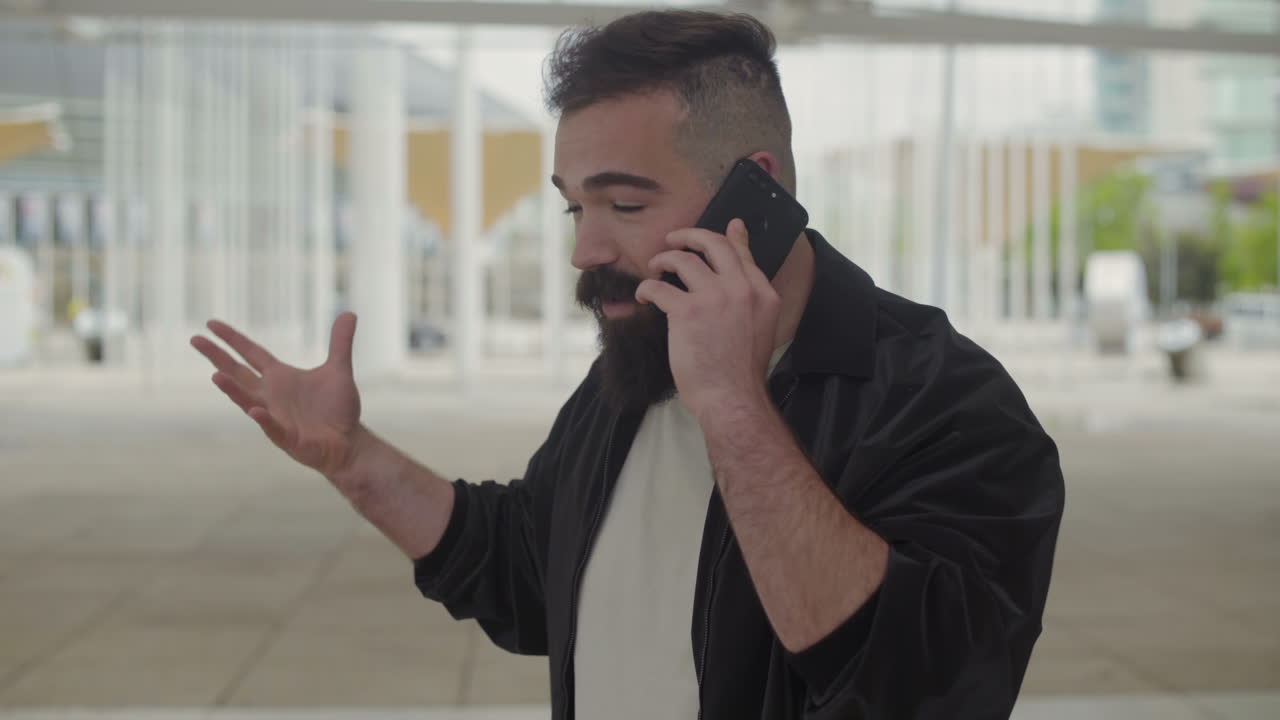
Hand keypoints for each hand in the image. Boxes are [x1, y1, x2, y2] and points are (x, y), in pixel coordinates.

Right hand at [190, 312, 365, 476]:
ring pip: (247, 400)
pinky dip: (263, 419)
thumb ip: (340, 342)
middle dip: (217, 357)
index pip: (250, 354)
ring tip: (215, 375)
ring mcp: (275, 417)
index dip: (232, 339)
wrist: (349, 442)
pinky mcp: (286, 437)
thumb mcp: (339, 370)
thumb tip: (349, 312)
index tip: (211, 324)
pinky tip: (255, 410)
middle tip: (194, 339)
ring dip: (233, 389)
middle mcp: (271, 395)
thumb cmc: (338, 409)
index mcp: (280, 377)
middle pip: (238, 373)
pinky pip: (271, 427)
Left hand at [635, 219, 780, 418]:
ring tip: (654, 269)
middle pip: (713, 244)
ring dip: (663, 259)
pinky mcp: (687, 311)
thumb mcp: (761, 327)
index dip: (727, 237)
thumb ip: (752, 298)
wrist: (732, 397)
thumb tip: (744, 281)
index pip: (741, 253)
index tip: (722, 229)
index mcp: (763, 293)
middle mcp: (741, 289)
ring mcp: (714, 297)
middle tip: (673, 240)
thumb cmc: (741, 371)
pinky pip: (659, 286)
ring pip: (682, 259)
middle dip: (689, 235)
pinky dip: (646, 288)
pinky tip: (644, 296)